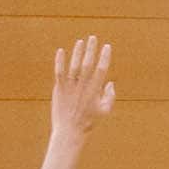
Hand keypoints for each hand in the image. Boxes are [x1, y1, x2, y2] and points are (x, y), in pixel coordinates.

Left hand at [41, 35, 113, 158]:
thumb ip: (110, 96)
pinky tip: (61, 51)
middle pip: (87, 63)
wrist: (70, 131)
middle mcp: (82, 86)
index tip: (107, 46)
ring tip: (80, 42)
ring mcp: (70, 86)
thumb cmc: (89, 122)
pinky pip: (59, 72)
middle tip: (93, 38)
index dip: (104, 57)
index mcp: (95, 90)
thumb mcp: (104, 111)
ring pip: (74, 65)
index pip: (101, 69)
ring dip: (77, 52)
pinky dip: (59, 61)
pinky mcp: (59, 89)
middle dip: (91, 49)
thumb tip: (110, 83)